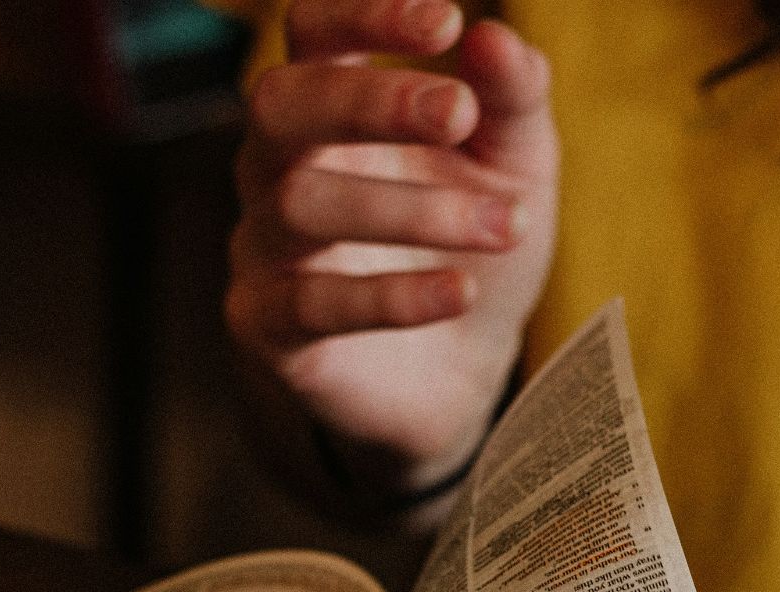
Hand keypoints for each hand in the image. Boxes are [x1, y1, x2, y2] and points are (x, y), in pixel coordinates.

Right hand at [226, 0, 557, 493]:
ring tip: (504, 225)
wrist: (462, 369)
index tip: (445, 19)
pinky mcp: (268, 327)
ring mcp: (264, 246)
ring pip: (302, 206)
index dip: (363, 14)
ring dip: (411, 210)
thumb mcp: (515, 165)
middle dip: (370, 102)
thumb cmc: (472, 240)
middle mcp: (278, 164)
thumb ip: (513, 100)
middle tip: (458, 114)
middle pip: (281, 105)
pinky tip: (461, 290)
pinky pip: (311, 305)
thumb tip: (496, 38)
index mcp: (330, 104)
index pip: (313, 31)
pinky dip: (392, 296)